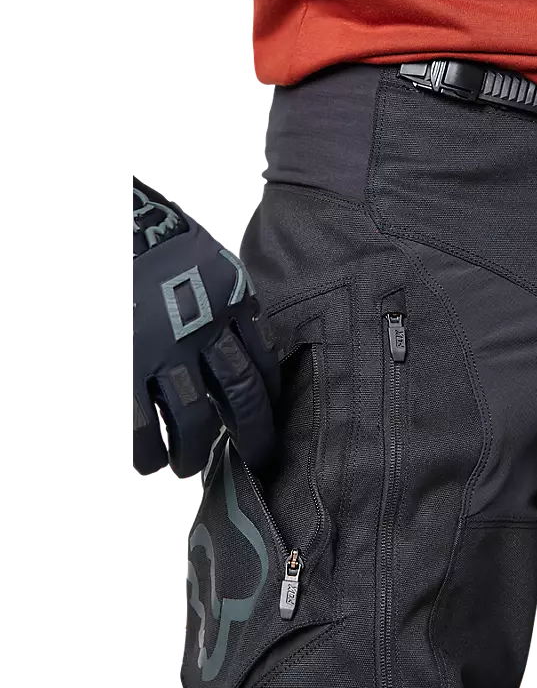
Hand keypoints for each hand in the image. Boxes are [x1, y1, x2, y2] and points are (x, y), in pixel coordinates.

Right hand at [133, 177, 278, 478]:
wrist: (115, 220)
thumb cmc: (162, 237)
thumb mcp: (213, 262)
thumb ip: (229, 301)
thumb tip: (240, 339)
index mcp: (232, 302)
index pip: (263, 362)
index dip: (269, 399)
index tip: (271, 419)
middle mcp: (206, 330)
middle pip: (241, 396)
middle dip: (253, 436)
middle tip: (258, 460)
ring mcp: (166, 350)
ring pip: (195, 418)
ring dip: (195, 451)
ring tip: (188, 467)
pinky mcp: (128, 361)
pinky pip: (142, 420)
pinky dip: (146, 448)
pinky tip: (148, 463)